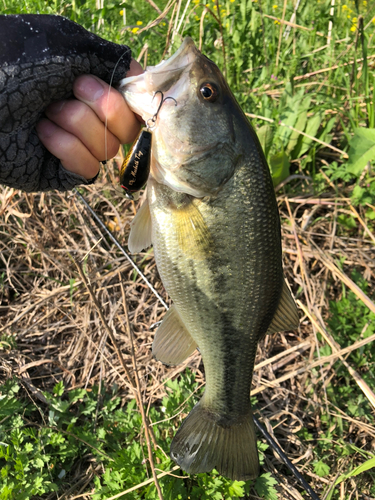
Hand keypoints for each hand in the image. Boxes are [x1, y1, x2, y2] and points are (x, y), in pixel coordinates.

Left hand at [35, 58, 143, 179]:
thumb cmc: (16, 64)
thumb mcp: (67, 47)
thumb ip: (108, 58)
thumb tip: (140, 77)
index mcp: (98, 88)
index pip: (138, 102)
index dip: (135, 99)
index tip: (122, 86)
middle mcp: (94, 118)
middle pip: (130, 129)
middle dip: (105, 107)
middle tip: (73, 89)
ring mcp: (81, 146)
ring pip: (109, 148)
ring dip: (76, 124)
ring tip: (46, 111)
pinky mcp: (66, 170)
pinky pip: (89, 168)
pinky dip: (67, 148)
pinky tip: (42, 132)